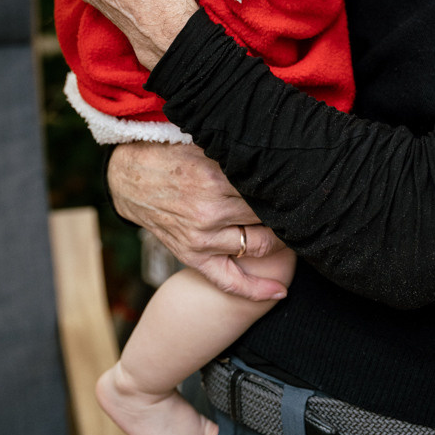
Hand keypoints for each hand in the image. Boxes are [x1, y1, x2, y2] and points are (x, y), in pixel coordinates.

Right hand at [109, 141, 288, 300]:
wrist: (130, 178)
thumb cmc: (171, 154)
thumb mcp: (203, 143)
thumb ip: (236, 150)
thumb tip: (277, 149)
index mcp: (214, 177)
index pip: (267, 188)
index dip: (289, 188)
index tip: (304, 186)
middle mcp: (210, 211)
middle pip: (268, 217)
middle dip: (286, 213)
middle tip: (303, 206)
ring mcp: (201, 237)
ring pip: (257, 245)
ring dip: (277, 239)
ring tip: (292, 230)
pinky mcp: (193, 255)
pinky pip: (229, 280)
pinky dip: (255, 290)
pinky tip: (280, 291)